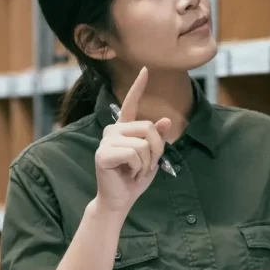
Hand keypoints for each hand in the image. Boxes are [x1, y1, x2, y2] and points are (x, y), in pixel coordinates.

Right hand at [93, 67, 171, 211]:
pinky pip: (134, 154)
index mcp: (124, 128)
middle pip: (148, 127)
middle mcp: (113, 130)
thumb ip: (157, 139)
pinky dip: (138, 168)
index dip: (138, 86)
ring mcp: (106, 140)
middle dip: (156, 150)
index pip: (131, 103)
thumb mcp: (152, 157)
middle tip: (147, 166)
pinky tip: (129, 174)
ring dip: (147, 162)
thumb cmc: (134, 178)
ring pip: (143, 143)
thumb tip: (166, 121)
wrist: (120, 200)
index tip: (146, 70)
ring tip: (136, 171)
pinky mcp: (103, 153)